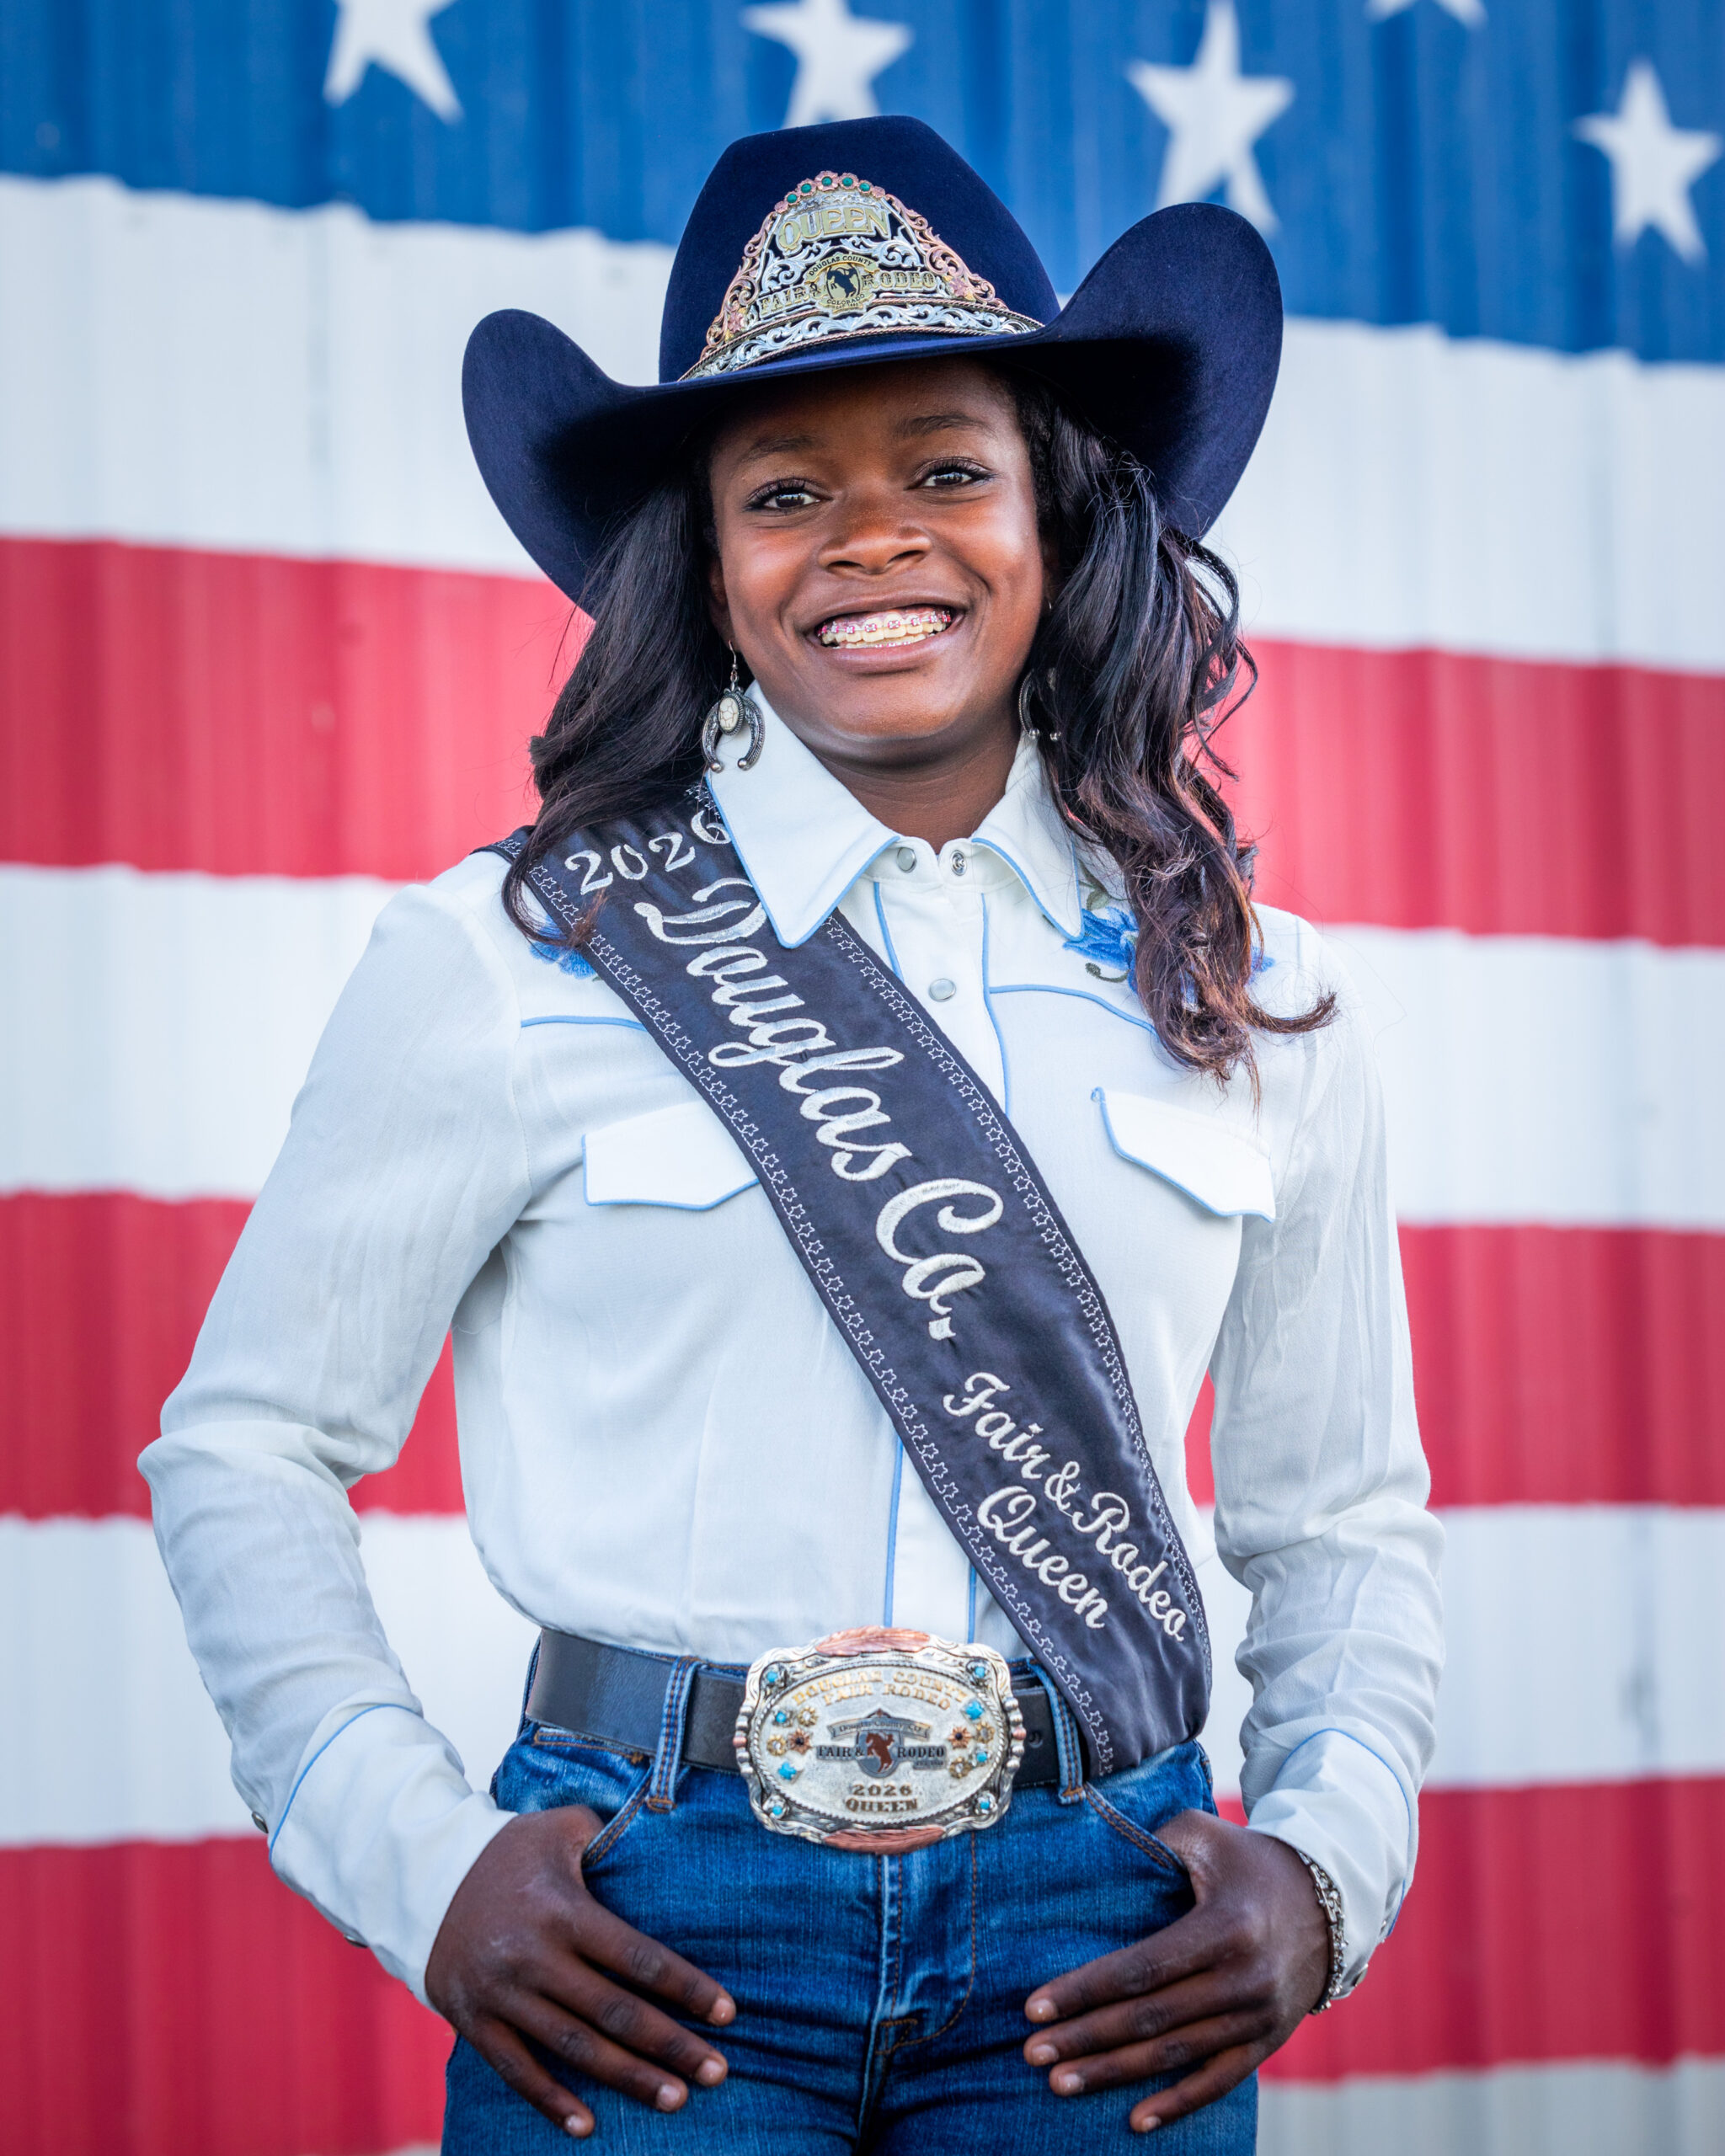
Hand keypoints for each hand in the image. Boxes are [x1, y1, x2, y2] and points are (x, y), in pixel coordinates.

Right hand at [426, 1806, 734, 2139]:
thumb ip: (607, 1836)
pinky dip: (551, 2101)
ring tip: (675, 2099)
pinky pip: (516, 2070)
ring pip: (574, 2048)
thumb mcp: (558, 1827)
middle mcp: (535, 1957)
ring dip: (627, 2078)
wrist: (421, 1877)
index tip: (728, 2013)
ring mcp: (502, 1995)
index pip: (637, 1957)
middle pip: (614, 2012)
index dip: (685, 1988)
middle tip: (718, 2072)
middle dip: (671, 2045)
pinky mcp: (474, 2022)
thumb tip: (659, 1839)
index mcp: (563, 1911)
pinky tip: (588, 2127)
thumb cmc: (506, 1849)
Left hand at [1022, 1811, 1328, 2132]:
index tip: (1034, 2006)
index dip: (1086, 1989)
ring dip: (1115, 2073)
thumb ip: (1154, 1842)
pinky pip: (1218, 2081)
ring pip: (1175, 2055)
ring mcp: (1259, 2017)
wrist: (1331, 1901)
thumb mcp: (1206, 1835)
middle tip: (1032, 2052)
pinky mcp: (1268, 2041)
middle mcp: (1244, 1979)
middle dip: (1085, 2038)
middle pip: (1150, 2018)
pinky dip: (1178, 2103)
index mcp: (1225, 1927)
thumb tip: (1097, 1853)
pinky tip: (1135, 2120)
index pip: (1142, 1967)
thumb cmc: (1249, 1861)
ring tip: (1060, 2082)